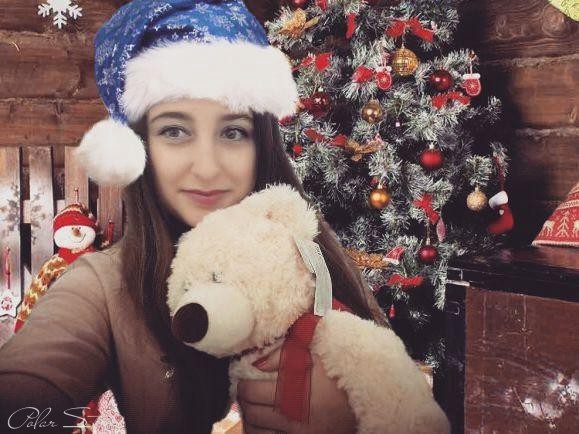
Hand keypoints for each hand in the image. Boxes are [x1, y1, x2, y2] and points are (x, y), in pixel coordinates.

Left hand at [237, 346, 356, 433]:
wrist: (367, 398)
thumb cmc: (338, 372)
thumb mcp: (313, 354)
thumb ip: (283, 354)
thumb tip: (257, 362)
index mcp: (291, 392)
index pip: (249, 392)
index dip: (242, 384)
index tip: (244, 378)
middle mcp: (290, 418)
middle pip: (250, 414)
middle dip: (244, 402)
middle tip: (246, 393)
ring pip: (257, 432)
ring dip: (251, 420)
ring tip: (254, 408)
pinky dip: (264, 433)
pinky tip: (266, 424)